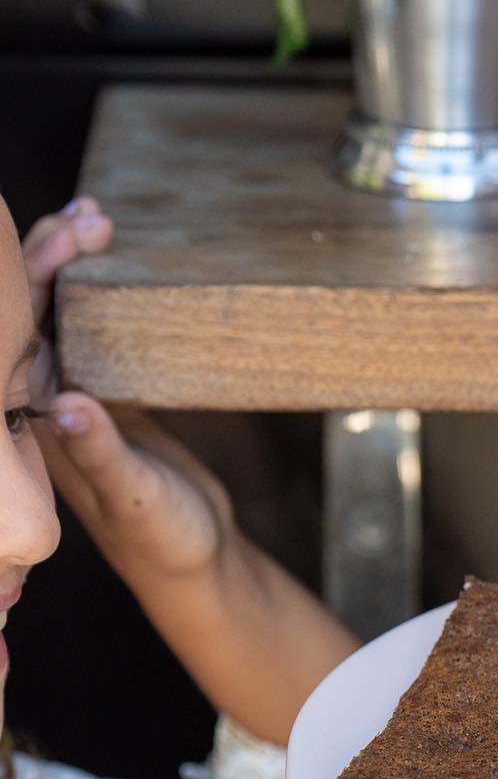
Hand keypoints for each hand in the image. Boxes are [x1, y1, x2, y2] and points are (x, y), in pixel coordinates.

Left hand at [21, 201, 231, 581]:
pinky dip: (104, 293)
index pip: (18, 335)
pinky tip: (118, 264)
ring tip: (100, 220)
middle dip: (54, 256)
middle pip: (35, 313)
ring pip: (64, 315)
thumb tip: (68, 401)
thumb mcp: (134, 498)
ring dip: (76, 267)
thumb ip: (99, 452)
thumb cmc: (163, 539)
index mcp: (33, 421)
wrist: (196, 563)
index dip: (34, 281)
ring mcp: (78, 397)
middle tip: (92, 215)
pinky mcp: (112, 398)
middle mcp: (45, 402)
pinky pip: (97, 332)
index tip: (71, 239)